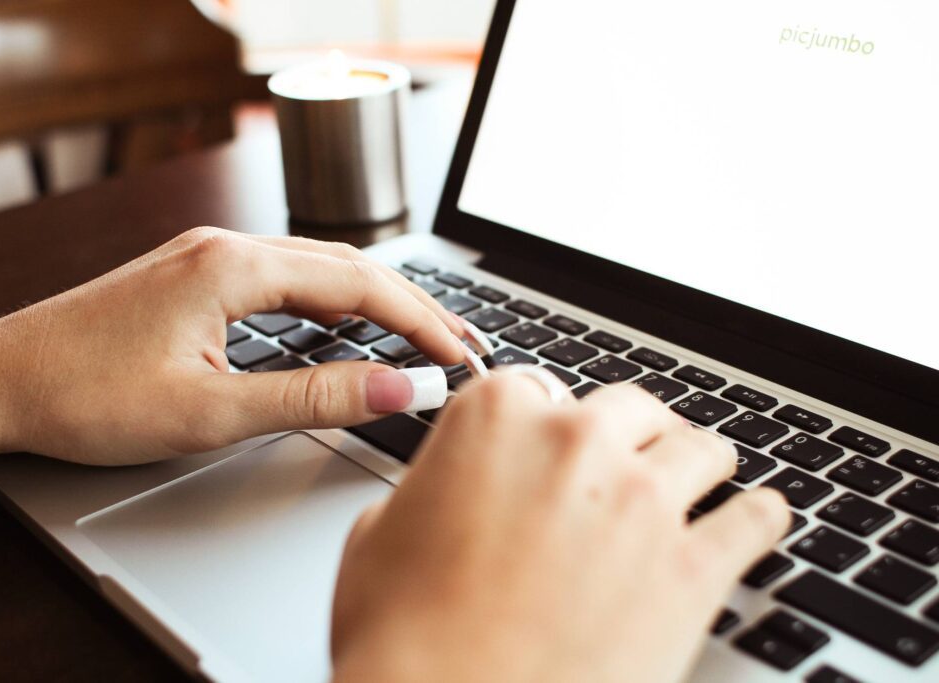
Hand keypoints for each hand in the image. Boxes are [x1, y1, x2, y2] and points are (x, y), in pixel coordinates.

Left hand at [0, 228, 464, 467]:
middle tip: (462, 342)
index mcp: (234, 266)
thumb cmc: (87, 396)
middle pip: (347, 266)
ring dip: (374, 299)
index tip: (461, 354)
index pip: (360, 284)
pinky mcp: (195, 275)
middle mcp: (226, 246)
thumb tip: (396, 388)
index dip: (420, 321)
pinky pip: (285, 277)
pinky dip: (331, 300)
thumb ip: (312, 397)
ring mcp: (208, 256)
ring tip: (421, 330)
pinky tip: (347, 321)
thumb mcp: (211, 411)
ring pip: (318, 268)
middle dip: (412, 305)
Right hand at [331, 377, 789, 681]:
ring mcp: (642, 503)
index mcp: (496, 418)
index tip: (556, 441)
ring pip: (702, 448)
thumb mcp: (381, 535)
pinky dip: (758, 516)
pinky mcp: (693, 569)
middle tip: (628, 461)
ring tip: (696, 480)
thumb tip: (447, 493)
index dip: (547, 422)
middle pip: (633, 409)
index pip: (542, 388)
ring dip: (696, 463)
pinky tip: (755, 518)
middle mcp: (576, 443)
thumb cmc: (404, 635)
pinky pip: (756, 519)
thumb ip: (432, 489)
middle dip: (631, 435)